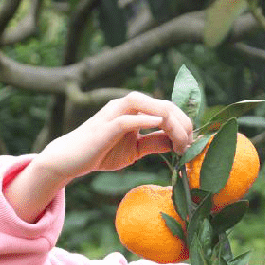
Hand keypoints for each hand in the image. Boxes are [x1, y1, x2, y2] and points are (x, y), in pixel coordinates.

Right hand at [36, 92, 193, 180]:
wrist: (72, 160)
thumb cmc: (102, 152)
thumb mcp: (136, 150)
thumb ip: (154, 144)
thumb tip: (177, 144)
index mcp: (135, 111)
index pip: (167, 109)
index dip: (183, 124)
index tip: (192, 143)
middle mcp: (126, 106)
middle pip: (162, 104)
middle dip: (181, 123)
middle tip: (189, 144)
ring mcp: (114, 113)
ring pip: (146, 104)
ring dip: (168, 120)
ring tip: (179, 139)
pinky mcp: (104, 125)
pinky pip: (127, 118)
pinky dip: (144, 120)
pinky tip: (159, 126)